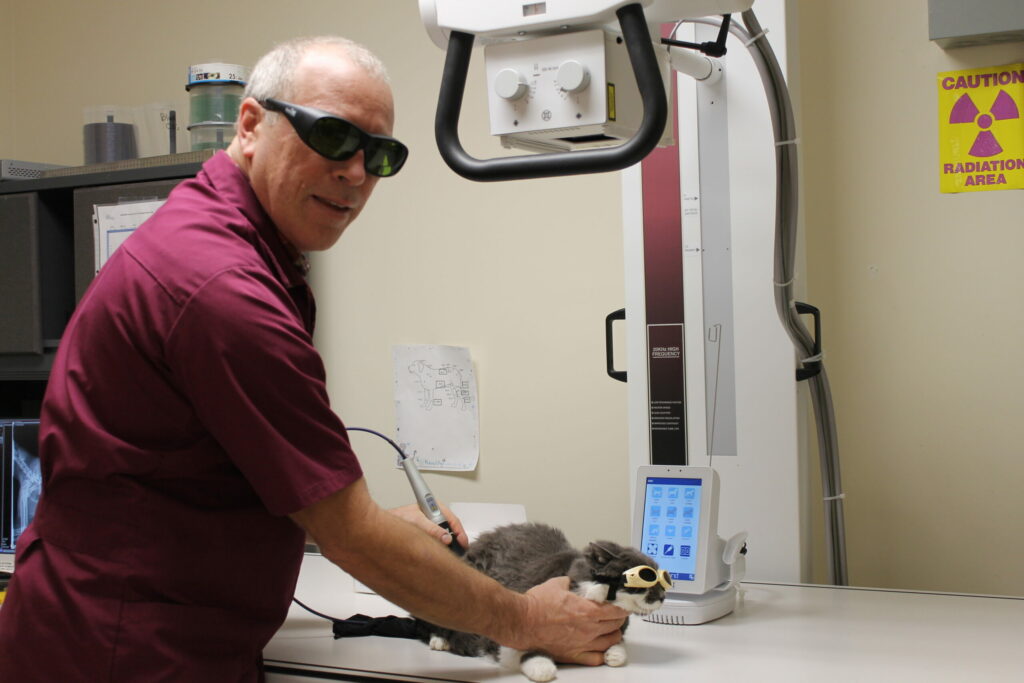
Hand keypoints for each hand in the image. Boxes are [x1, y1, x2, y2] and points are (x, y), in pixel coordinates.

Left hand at [388, 502, 469, 549]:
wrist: (387, 523)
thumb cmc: (399, 517)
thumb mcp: (417, 521)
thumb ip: (431, 529)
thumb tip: (446, 537)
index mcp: (435, 507)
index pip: (453, 519)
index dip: (460, 532)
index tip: (463, 543)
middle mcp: (434, 514)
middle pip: (450, 528)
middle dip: (455, 539)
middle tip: (458, 551)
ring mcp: (431, 523)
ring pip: (444, 534)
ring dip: (447, 544)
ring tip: (449, 553)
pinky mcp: (427, 530)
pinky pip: (437, 539)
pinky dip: (439, 545)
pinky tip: (439, 551)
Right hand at [513, 577, 627, 665]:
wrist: (522, 622)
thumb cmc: (537, 604)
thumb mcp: (556, 584)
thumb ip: (569, 583)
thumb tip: (572, 582)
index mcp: (588, 610)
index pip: (616, 610)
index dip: (623, 606)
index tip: (624, 604)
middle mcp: (589, 629)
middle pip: (616, 625)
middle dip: (619, 618)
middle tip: (618, 614)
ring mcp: (583, 644)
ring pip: (610, 642)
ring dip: (614, 634)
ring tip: (612, 630)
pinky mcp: (574, 655)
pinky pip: (597, 658)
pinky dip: (604, 653)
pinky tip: (603, 648)